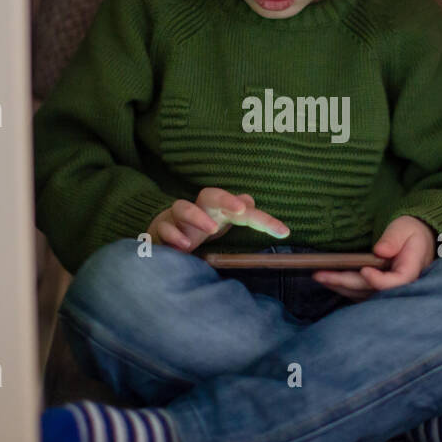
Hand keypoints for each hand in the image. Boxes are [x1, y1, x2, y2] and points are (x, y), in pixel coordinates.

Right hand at [147, 188, 288, 253]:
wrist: (157, 235)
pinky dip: (172, 235)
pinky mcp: (158, 230)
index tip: (283, 232)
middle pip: (211, 195)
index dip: (263, 219)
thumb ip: (237, 215)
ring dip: (197, 216)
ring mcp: (175, 219)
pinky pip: (163, 228)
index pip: (242, 209)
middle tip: (241, 210)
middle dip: (226, 199)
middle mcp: (197, 209)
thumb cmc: (194, 230)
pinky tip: (182, 246)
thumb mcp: (218, 223)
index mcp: (216, 210)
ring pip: (183, 207)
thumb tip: (251, 201)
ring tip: (211, 229)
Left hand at [313, 215, 435, 300]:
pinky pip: (359, 293)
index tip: (364, 270)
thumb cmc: (410, 232)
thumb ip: (393, 239)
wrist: (415, 239)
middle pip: (370, 290)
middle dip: (344, 282)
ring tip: (318, 276)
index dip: (378, 280)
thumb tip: (380, 251)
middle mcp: (398, 286)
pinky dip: (343, 287)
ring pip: (361, 294)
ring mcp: (386, 289)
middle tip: (320, 275)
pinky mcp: (376, 289)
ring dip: (339, 286)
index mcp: (410, 271)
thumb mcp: (404, 229)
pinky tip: (328, 280)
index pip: (395, 282)